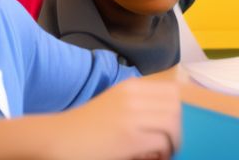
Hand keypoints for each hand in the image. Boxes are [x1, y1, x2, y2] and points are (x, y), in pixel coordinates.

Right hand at [53, 78, 180, 159]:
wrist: (59, 139)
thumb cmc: (87, 126)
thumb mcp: (116, 104)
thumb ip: (140, 104)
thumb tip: (170, 117)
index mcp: (132, 86)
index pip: (173, 91)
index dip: (178, 109)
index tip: (173, 125)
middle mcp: (134, 96)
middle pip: (176, 107)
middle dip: (178, 127)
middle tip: (169, 143)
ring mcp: (132, 115)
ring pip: (173, 123)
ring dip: (173, 141)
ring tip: (163, 152)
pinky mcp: (129, 137)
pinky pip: (162, 142)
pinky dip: (163, 152)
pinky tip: (152, 157)